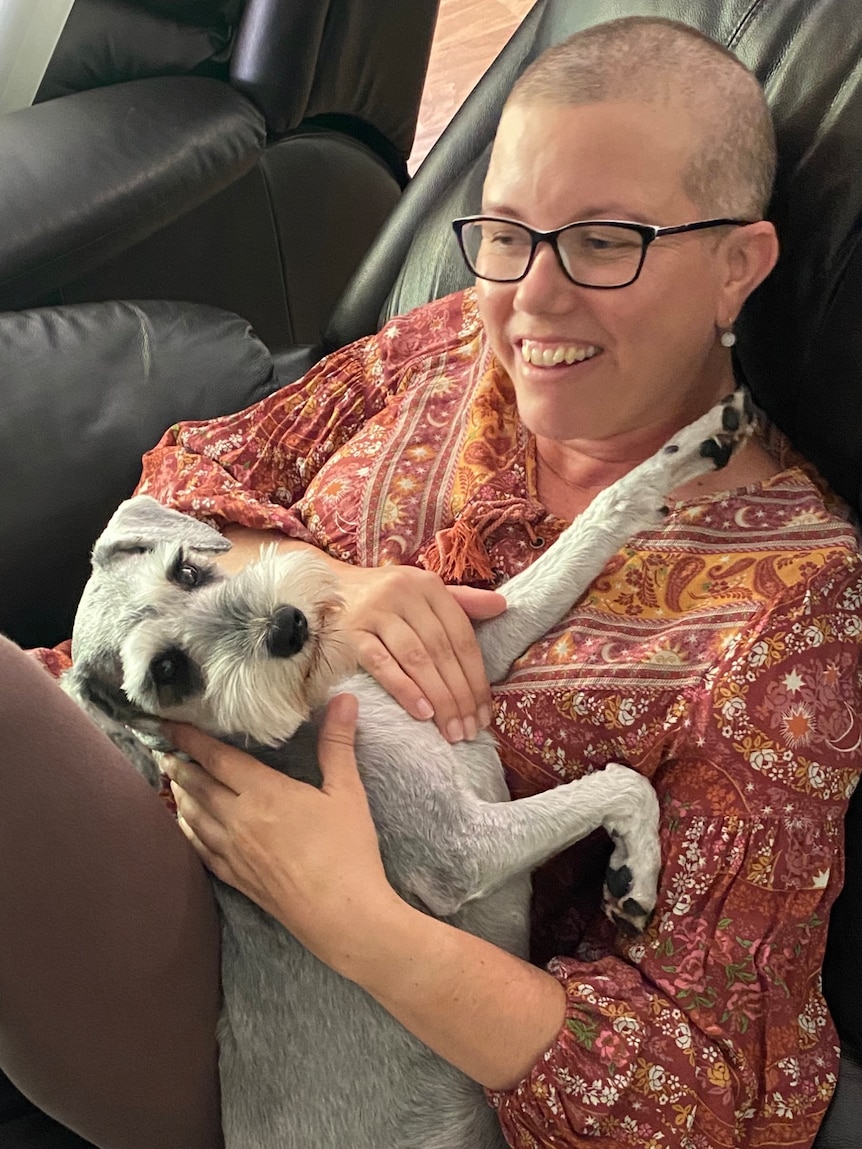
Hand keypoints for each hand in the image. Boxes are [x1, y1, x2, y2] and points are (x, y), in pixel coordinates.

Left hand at [162, 694, 401, 974]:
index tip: (169, 725)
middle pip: (198, 785)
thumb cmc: (347, 851)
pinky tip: (184, 824)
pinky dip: (186, 830)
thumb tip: (344, 698)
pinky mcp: (236, 878)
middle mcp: (239, 819)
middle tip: (163, 748)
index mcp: (264, 792)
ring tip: (170, 779)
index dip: (189, 739)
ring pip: (193, 816)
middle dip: (179, 764)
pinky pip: (200, 848)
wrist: (341, 915)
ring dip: (179, 795)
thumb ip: (338, 743)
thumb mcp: (347, 792)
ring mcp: (233, 851)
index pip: (216, 758)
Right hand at [338, 564, 505, 742]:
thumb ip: (462, 601)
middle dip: (460, 695)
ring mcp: (375, 613)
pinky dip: (404, 689)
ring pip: (417, 659)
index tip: (485, 712)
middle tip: (470, 730)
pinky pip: (381, 664)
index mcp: (428, 585)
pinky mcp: (350, 633)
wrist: (325, 586)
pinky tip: (422, 712)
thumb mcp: (422, 592)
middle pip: (442, 651)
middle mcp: (404, 594)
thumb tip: (502, 606)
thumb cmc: (383, 595)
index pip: (462, 636)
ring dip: (439, 698)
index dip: (477, 677)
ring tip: (451, 730)